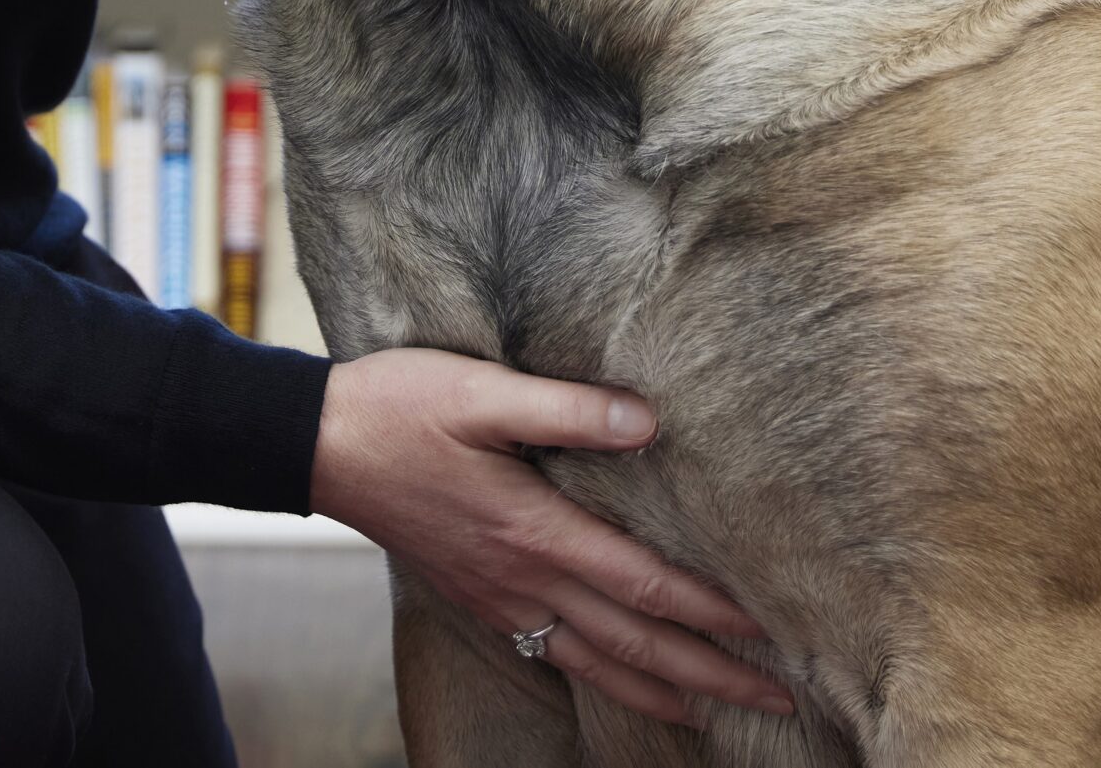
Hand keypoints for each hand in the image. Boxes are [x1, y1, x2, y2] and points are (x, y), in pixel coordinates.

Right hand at [309, 346, 795, 726]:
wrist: (320, 445)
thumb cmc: (400, 407)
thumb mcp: (482, 391)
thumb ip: (567, 409)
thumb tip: (649, 421)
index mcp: (533, 529)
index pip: (643, 583)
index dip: (711, 610)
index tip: (772, 627)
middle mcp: (523, 578)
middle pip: (634, 642)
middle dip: (712, 672)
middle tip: (780, 698)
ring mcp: (500, 597)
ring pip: (597, 662)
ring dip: (666, 689)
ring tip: (719, 709)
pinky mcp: (480, 598)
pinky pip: (556, 656)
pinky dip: (605, 680)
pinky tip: (625, 682)